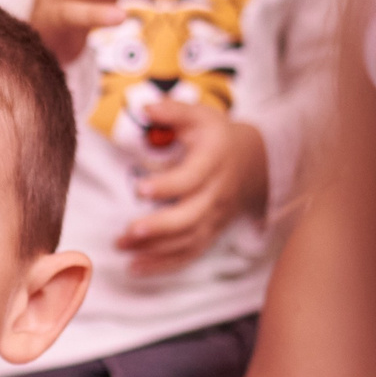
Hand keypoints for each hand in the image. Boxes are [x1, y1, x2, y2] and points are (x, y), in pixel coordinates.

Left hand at [119, 104, 267, 275]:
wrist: (253, 162)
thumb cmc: (217, 136)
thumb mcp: (199, 115)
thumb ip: (172, 111)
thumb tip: (144, 109)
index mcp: (213, 161)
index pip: (192, 178)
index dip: (168, 185)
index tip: (140, 189)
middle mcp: (216, 193)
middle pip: (191, 217)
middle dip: (159, 227)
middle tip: (128, 231)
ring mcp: (215, 217)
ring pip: (188, 240)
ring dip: (155, 249)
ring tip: (122, 248)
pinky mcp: (211, 232)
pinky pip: (189, 254)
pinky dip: (163, 265)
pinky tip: (136, 268)